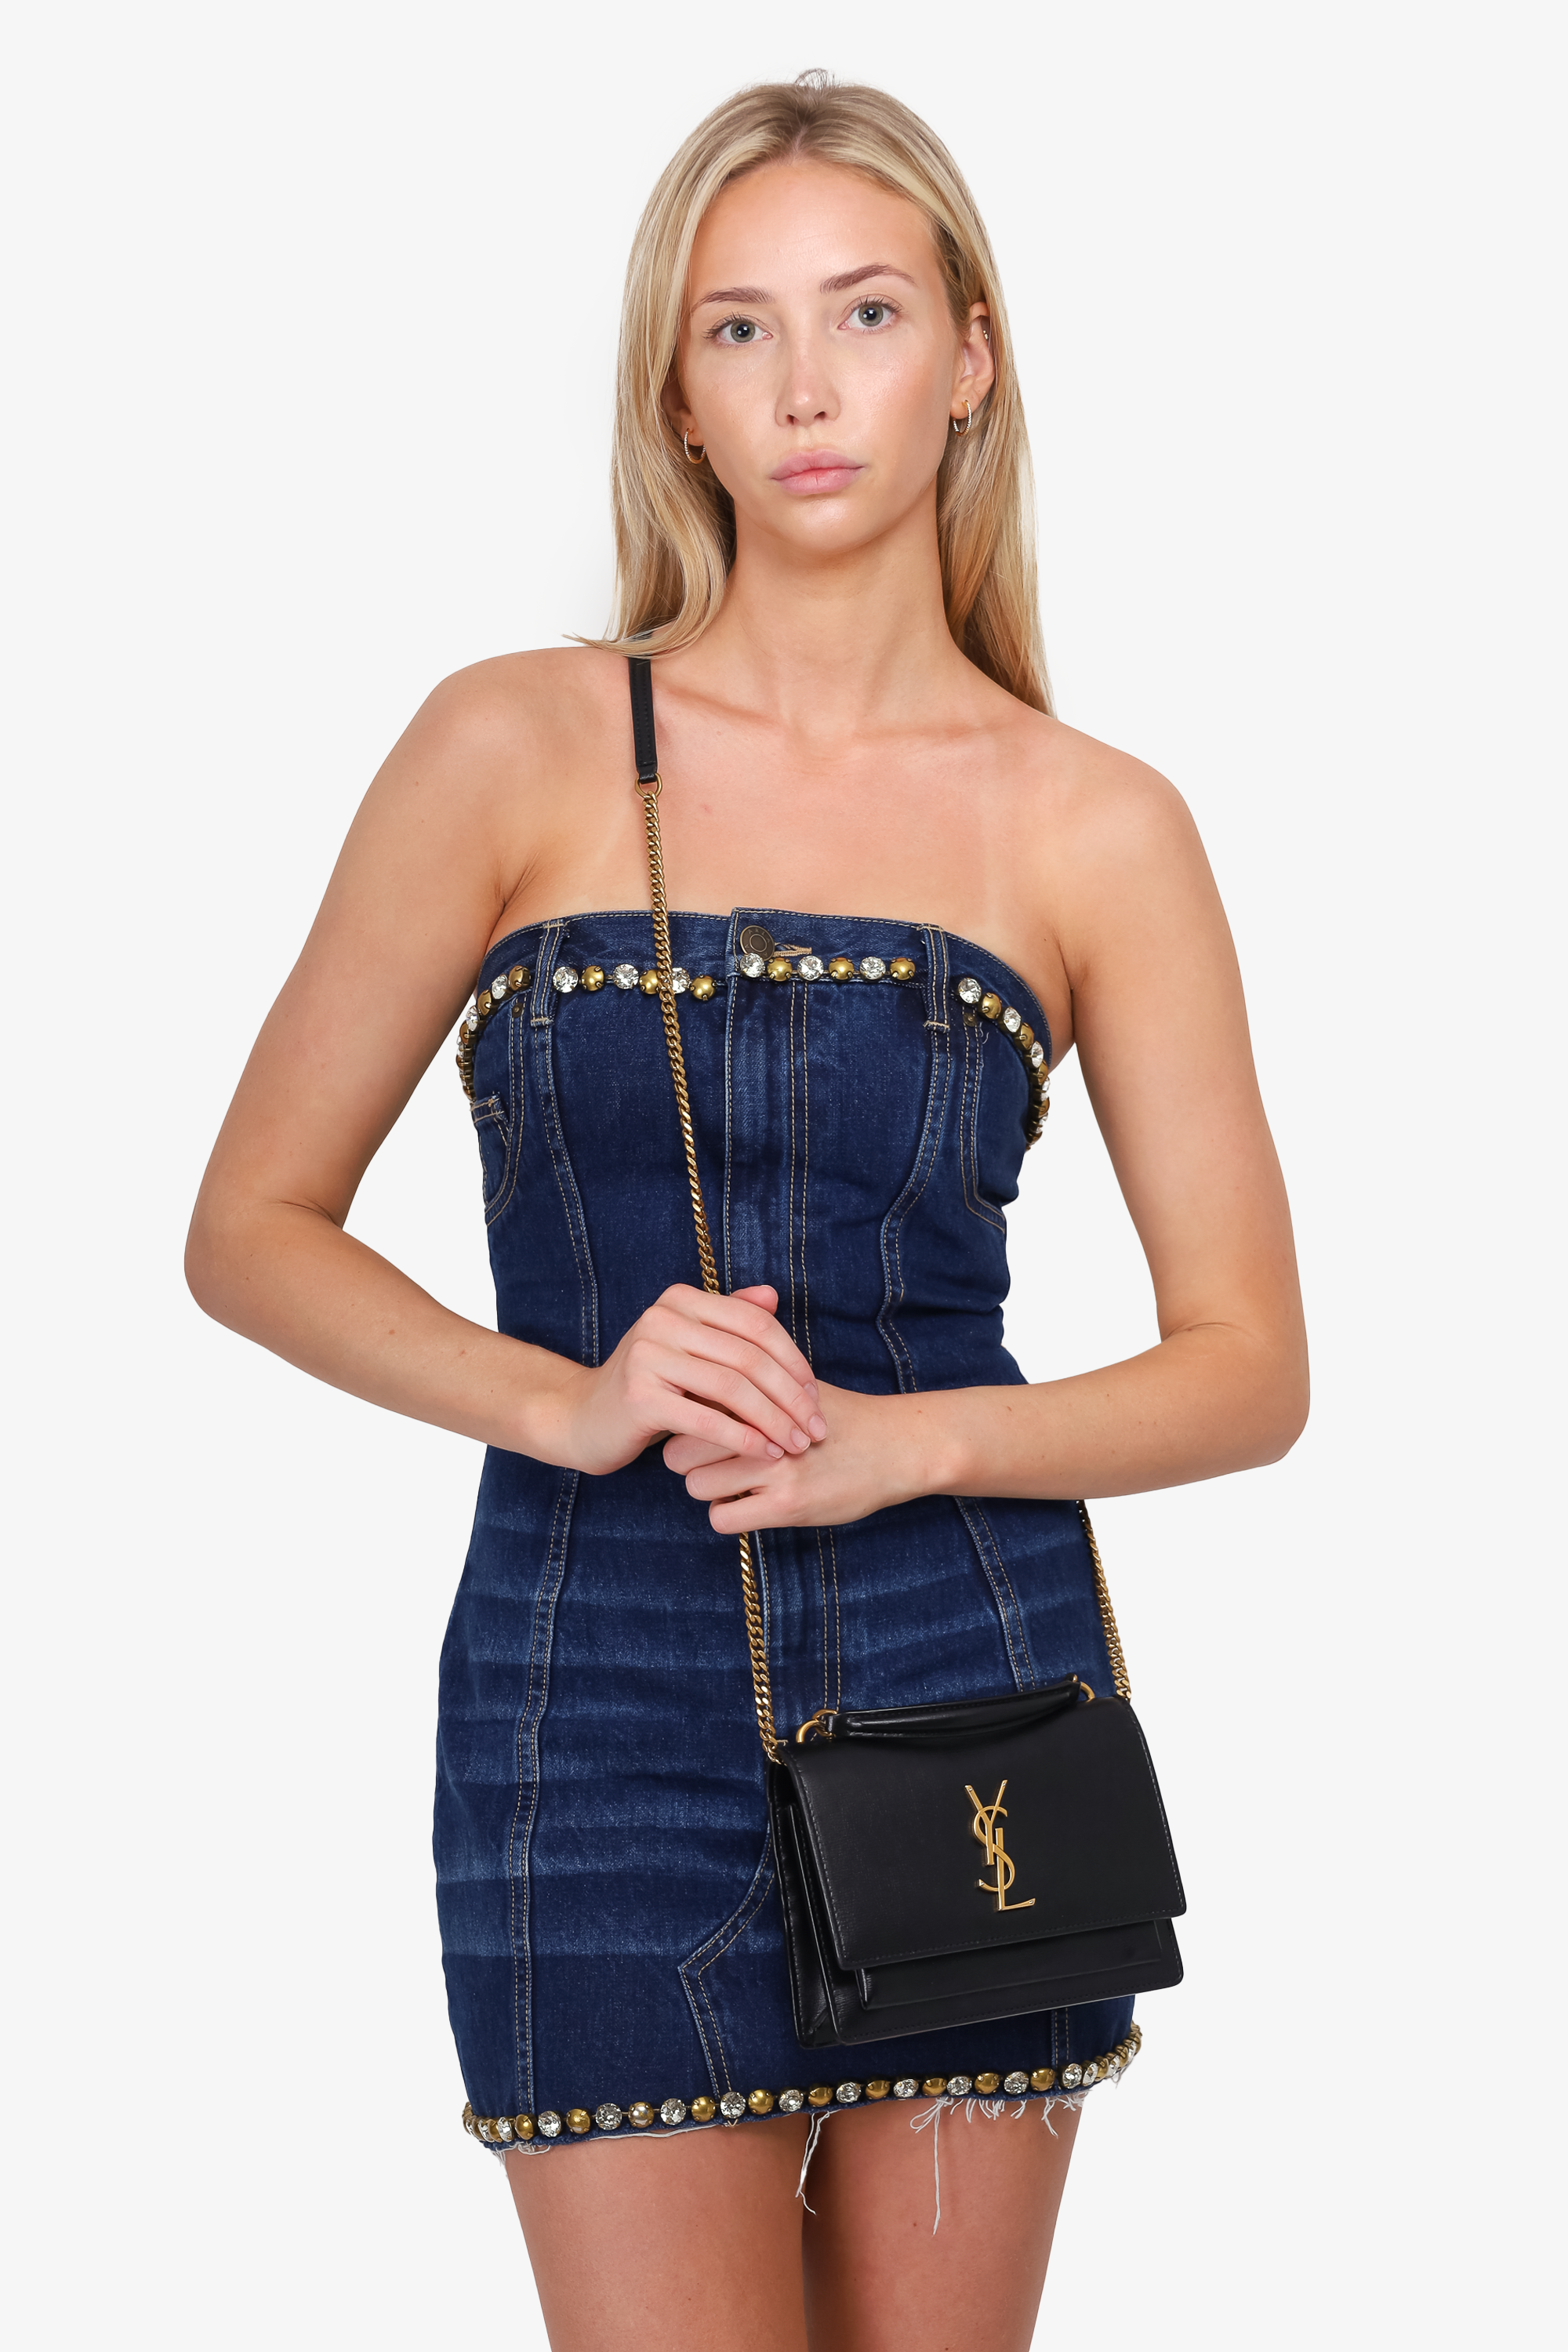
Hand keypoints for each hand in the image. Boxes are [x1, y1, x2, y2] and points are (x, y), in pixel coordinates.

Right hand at [544, 1284, 828, 1477]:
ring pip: (733, 1388)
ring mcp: (648, 1356)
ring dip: (774, 1420)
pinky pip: (707, 1419)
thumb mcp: (688, 1348)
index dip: (793, 1360)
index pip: (755, 1324)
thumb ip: (728, 1321)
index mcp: (680, 1301)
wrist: (583, 1419)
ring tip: (797, 1444)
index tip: (816, 1396)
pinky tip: (766, 1454)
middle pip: (749, 1356)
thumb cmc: (647, 1386)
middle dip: (791, 1396)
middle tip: (816, 1428)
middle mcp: (662, 1319)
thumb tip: (773, 1296)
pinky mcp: (640, 1397)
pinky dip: (744, 1438)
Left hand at [663, 1380, 940, 1531]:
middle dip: (687, 1458)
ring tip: (732, 1482)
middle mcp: (762, 1425)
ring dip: (708, 1487)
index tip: (697, 1430)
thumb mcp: (795, 1383)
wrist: (895, 1446)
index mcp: (758, 1391)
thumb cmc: (839, 1416)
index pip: (689, 1407)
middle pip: (679, 1448)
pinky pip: (722, 1517)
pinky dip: (727, 1513)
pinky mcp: (788, 1504)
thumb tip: (693, 1381)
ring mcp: (774, 1466)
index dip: (685, 1421)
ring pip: (696, 1484)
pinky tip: (748, 1502)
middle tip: (708, 1460)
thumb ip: (748, 1381)